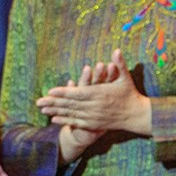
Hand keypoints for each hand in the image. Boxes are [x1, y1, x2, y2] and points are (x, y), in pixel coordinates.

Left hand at [36, 50, 151, 136]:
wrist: (137, 115)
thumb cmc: (129, 94)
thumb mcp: (125, 78)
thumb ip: (119, 65)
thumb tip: (117, 50)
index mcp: (100, 94)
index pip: (78, 93)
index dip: (64, 92)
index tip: (51, 90)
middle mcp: (94, 106)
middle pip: (70, 104)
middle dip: (53, 103)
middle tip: (38, 101)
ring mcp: (93, 117)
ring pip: (71, 114)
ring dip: (55, 111)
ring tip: (41, 109)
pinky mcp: (94, 124)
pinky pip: (76, 123)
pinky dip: (64, 121)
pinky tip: (53, 119)